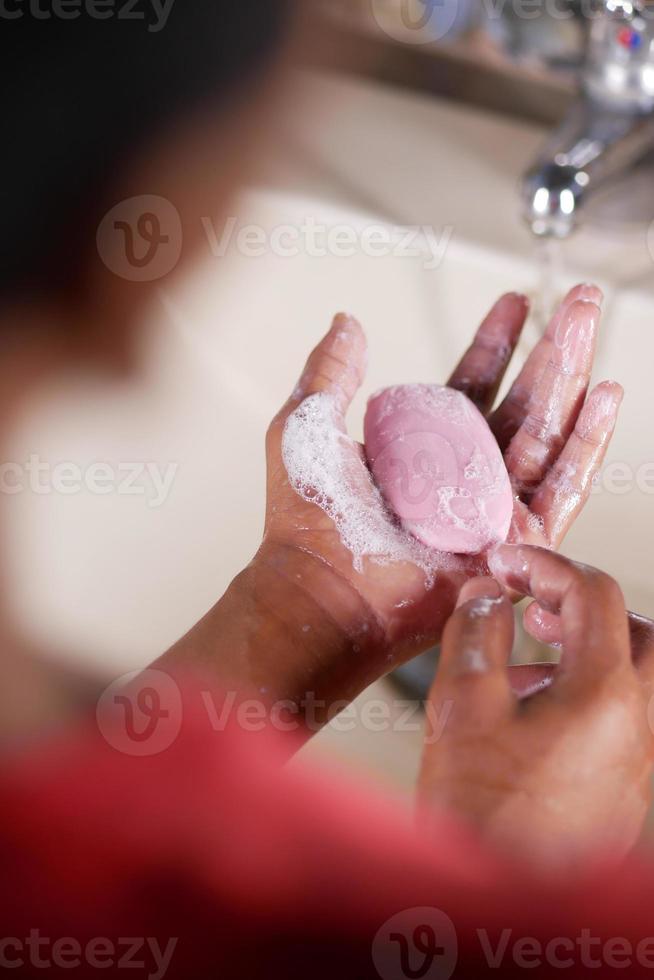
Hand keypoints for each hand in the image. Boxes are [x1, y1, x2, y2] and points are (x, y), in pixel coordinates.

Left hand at [256, 285, 619, 703]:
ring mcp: (492, 509)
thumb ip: (331, 372)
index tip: (515, 303)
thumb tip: (346, 322)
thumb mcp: (308, 425)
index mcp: (424, 447)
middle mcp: (465, 476)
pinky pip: (562, 488)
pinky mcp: (514, 542)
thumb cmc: (305, 520)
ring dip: (572, 377)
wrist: (321, 590)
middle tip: (580, 300)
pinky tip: (602, 398)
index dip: (496, 342)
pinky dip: (585, 444)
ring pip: (548, 433)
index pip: (473, 384)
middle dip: (553, 348)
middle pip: (523, 403)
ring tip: (590, 326)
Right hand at [418, 545, 653, 868]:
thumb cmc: (480, 814)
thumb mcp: (461, 705)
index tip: (505, 563)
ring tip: (527, 650)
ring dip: (585, 648)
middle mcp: (635, 724)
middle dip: (585, 604)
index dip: (544, 564)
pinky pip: (618, 718)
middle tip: (535, 602)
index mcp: (604, 693)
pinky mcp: (621, 788)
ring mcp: (634, 760)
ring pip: (633, 677)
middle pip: (638, 632)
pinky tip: (528, 709)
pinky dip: (584, 691)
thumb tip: (487, 593)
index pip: (592, 594)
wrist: (495, 903)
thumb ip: (477, 632)